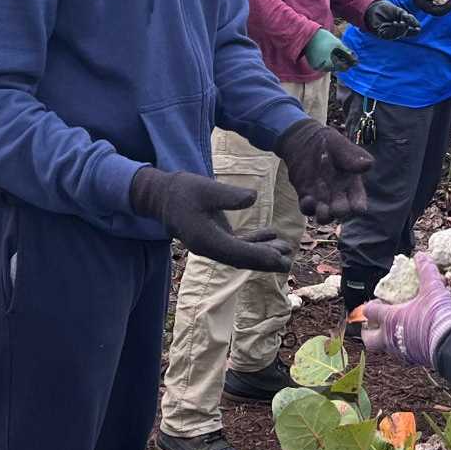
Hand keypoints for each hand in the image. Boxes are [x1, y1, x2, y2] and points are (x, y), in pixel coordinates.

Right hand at [129, 167, 292, 271]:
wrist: (162, 196)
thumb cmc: (182, 190)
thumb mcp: (205, 188)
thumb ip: (228, 195)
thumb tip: (252, 198)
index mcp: (205, 239)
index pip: (236, 252)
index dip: (259, 255)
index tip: (278, 257)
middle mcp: (209, 247)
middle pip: (240, 259)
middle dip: (264, 261)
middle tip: (288, 261)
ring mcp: (211, 245)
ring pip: (240, 254)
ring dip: (262, 252)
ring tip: (285, 248)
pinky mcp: (214, 238)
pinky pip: (237, 245)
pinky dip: (253, 242)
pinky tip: (271, 234)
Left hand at [274, 119, 371, 222]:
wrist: (305, 141)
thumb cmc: (329, 143)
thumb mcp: (341, 147)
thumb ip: (353, 157)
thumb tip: (369, 164)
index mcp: (352, 185)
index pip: (358, 203)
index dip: (358, 206)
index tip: (356, 206)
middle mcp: (338, 195)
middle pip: (342, 212)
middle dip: (340, 211)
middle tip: (335, 206)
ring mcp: (322, 198)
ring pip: (325, 216)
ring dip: (324, 215)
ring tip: (321, 206)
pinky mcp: (306, 197)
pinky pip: (307, 209)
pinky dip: (308, 207)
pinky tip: (307, 199)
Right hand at [303, 28, 356, 71]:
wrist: (307, 33)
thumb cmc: (323, 38)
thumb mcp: (337, 44)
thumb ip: (346, 52)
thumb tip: (354, 58)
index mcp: (328, 65)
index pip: (342, 68)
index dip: (350, 63)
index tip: (356, 60)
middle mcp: (321, 68)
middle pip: (336, 67)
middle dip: (344, 62)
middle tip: (350, 56)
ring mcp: (316, 66)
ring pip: (330, 66)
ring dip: (337, 61)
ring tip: (343, 54)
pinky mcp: (312, 62)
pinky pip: (324, 63)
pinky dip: (330, 60)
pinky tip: (334, 54)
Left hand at [361, 254, 450, 367]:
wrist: (450, 345)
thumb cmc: (436, 316)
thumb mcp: (432, 288)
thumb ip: (426, 271)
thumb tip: (421, 255)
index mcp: (390, 319)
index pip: (370, 312)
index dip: (370, 306)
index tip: (377, 302)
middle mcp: (390, 338)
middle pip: (370, 340)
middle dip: (369, 331)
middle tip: (376, 323)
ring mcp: (401, 351)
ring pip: (386, 347)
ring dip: (388, 337)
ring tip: (399, 326)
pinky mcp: (414, 359)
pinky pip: (403, 353)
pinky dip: (404, 345)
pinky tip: (416, 336)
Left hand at [364, 0, 420, 39]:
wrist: (375, 6)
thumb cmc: (388, 9)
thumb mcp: (401, 13)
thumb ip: (409, 19)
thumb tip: (418, 28)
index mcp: (402, 27)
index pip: (412, 32)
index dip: (415, 31)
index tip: (417, 28)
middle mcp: (397, 32)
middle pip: (405, 33)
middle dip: (406, 26)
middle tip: (405, 18)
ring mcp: (389, 34)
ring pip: (398, 35)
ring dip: (401, 28)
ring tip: (400, 22)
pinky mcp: (382, 34)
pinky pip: (390, 35)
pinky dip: (393, 29)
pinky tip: (394, 23)